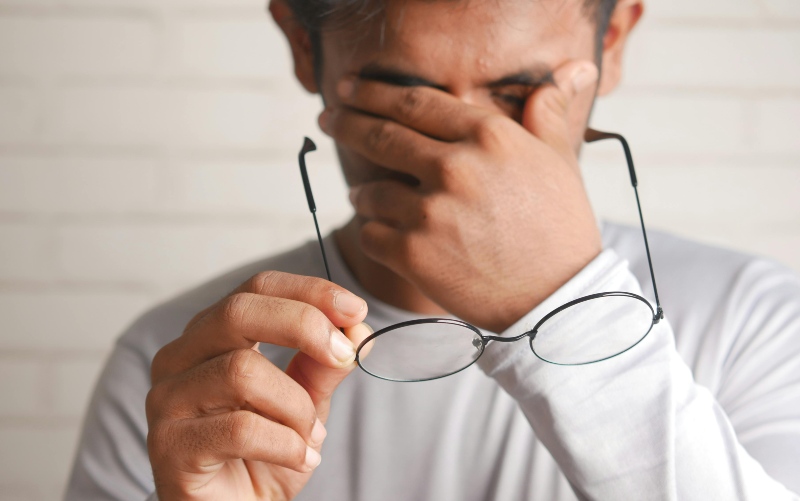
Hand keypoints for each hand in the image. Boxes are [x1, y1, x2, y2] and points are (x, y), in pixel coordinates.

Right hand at [146, 271, 370, 499]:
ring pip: (242, 372)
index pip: (256, 289)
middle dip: (304, 326)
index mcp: (211, 337)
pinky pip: (239, 428)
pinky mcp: (168, 446)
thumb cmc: (263, 457)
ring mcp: (166, 400)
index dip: (309, 291)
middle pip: (238, 312)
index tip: (355, 308)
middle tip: (343, 356)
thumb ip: (323, 366)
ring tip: (310, 436)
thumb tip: (357, 329)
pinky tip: (299, 459)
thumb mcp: (304, 404)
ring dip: (296, 406)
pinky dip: (285, 444)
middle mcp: (179, 358)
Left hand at [320, 60, 601, 332]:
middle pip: (381, 136)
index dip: (374, 92)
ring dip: (363, 193)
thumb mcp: (561, 161)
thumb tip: (572, 68)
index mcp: (488, 136)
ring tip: (364, 197)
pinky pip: (370, 235)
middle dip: (346, 123)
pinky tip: (381, 234)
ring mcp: (430, 212)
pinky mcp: (413, 255)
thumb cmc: (561, 228)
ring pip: (370, 192)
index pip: (415, 102)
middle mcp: (455, 166)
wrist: (558, 300)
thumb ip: (549, 112)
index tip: (349, 89)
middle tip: (327, 117)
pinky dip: (372, 233)